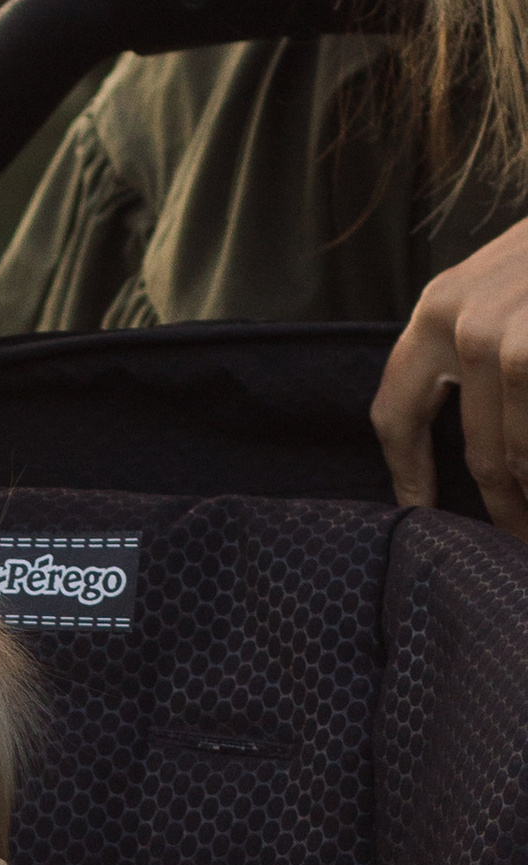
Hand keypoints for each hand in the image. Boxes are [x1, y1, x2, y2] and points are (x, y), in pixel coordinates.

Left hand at [373, 213, 527, 530]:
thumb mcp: (509, 281)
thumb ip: (473, 350)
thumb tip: (476, 449)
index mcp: (437, 309)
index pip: (396, 415)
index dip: (407, 476)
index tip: (419, 514)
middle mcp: (464, 325)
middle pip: (478, 454)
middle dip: (505, 505)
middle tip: (520, 536)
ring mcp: (509, 341)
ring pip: (519, 455)